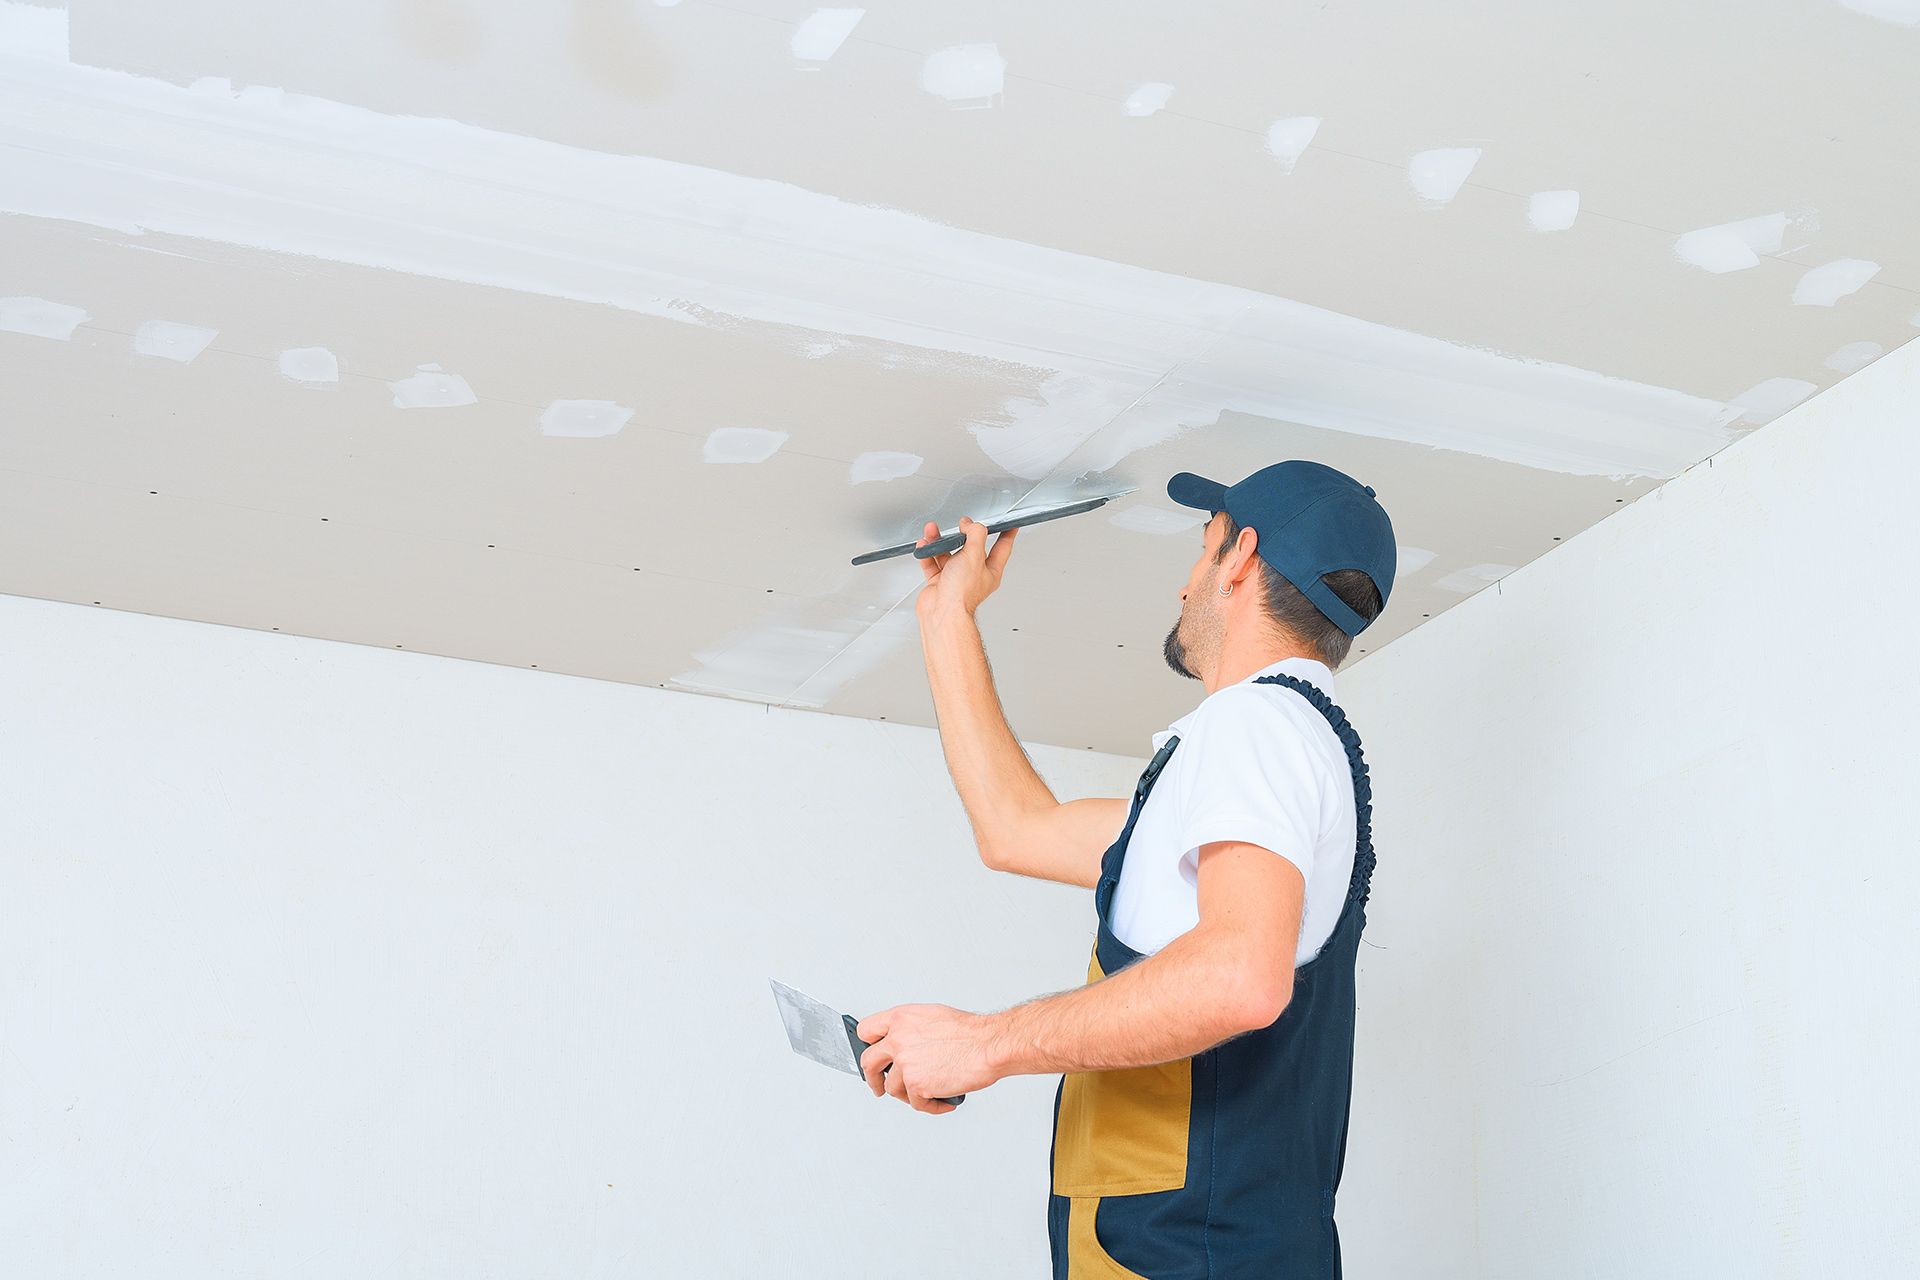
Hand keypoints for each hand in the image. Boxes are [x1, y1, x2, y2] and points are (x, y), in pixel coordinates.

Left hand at [855, 1004, 1002, 1113]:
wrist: (988, 1046)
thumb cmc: (969, 1032)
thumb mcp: (932, 1017)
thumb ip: (910, 1029)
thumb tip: (903, 1045)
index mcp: (901, 1018)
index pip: (867, 1030)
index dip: (868, 1045)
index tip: (872, 1056)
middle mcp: (898, 1039)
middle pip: (869, 1062)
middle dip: (873, 1078)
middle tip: (878, 1085)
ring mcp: (905, 1063)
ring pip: (893, 1088)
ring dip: (909, 1095)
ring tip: (926, 1095)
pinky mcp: (916, 1085)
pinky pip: (917, 1104)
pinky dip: (931, 1106)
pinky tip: (943, 1101)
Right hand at [913, 517, 1016, 623]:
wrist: (942, 613)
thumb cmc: (962, 594)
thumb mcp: (974, 556)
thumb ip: (975, 535)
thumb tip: (971, 525)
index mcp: (989, 570)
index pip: (1002, 548)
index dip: (1007, 534)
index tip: (1009, 524)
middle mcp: (973, 574)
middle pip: (970, 548)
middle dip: (963, 534)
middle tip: (961, 524)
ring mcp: (956, 578)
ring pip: (948, 553)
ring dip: (939, 541)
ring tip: (932, 531)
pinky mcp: (939, 582)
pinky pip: (932, 563)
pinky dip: (927, 553)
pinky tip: (925, 546)